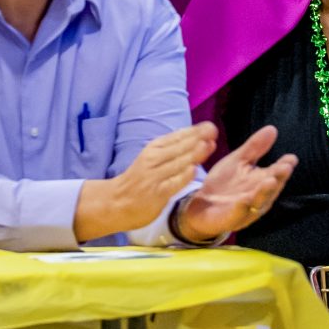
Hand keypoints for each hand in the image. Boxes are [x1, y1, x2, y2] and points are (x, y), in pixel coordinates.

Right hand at [75, 123, 214, 241]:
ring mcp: (154, 176)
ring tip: (208, 144)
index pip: (176, 137)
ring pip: (177, 162)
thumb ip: (173, 151)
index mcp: (153, 148)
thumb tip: (198, 139)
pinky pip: (173, 182)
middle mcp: (153, 159)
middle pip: (178, 147)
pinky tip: (193, 170)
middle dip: (197, 138)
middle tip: (212, 130)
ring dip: (194, 153)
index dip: (194, 131)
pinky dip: (183, 176)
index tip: (210, 126)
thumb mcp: (153, 158)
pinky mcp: (156, 193)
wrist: (115, 201)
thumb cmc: (140, 179)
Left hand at [172, 125, 296, 242]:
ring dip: (264, 192)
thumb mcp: (238, 161)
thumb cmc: (224, 183)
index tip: (291, 158)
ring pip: (258, 202)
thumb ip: (254, 148)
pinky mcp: (230, 219)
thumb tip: (272, 129)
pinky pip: (237, 214)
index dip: (285, 166)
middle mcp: (258, 197)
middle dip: (279, 178)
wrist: (200, 205)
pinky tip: (243, 200)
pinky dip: (241, 208)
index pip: (276, 173)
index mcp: (261, 182)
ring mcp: (246, 210)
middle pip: (271, 188)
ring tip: (270, 180)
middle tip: (285, 167)